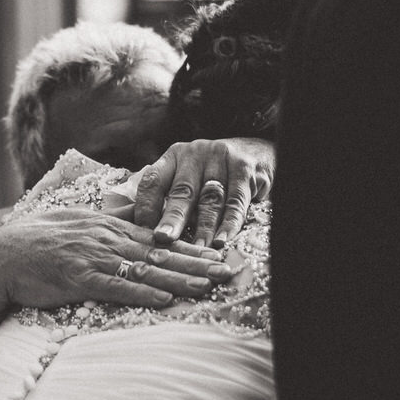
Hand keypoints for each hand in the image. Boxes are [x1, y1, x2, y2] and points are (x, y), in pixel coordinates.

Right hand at [0, 205, 229, 311]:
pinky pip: (116, 287)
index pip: (157, 238)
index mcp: (105, 228)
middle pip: (160, 253)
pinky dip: (142, 293)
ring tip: (208, 286)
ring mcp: (93, 259)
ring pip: (145, 270)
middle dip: (196, 263)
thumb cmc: (33, 241)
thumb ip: (103, 220)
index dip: (189, 247)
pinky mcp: (79, 279)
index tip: (216, 254)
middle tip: (228, 271)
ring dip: (179, 279)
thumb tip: (127, 214)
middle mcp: (105, 240)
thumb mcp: (73, 221)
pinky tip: (164, 299)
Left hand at [134, 137, 274, 248]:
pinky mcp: (244, 169)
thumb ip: (169, 196)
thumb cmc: (213, 172)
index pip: (153, 180)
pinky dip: (229, 224)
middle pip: (181, 191)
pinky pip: (235, 202)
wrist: (257, 151)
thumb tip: (146, 231)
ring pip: (209, 199)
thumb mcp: (188, 174)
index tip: (142, 231)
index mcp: (174, 156)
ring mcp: (221, 160)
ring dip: (203, 228)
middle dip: (172, 218)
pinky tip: (222, 241)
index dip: (146, 206)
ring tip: (196, 248)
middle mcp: (195, 154)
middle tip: (163, 239)